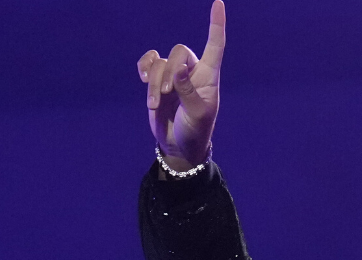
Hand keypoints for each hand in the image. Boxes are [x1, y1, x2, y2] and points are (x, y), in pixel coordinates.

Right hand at [137, 0, 225, 167]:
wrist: (178, 144)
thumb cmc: (195, 131)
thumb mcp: (197, 115)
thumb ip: (188, 92)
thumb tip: (179, 69)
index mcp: (209, 76)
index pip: (215, 45)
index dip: (216, 25)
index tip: (218, 3)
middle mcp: (193, 71)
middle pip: (179, 52)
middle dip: (169, 72)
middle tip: (166, 95)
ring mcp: (174, 75)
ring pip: (160, 61)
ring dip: (154, 82)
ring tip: (155, 103)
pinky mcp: (157, 81)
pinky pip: (148, 62)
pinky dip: (144, 70)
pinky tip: (143, 80)